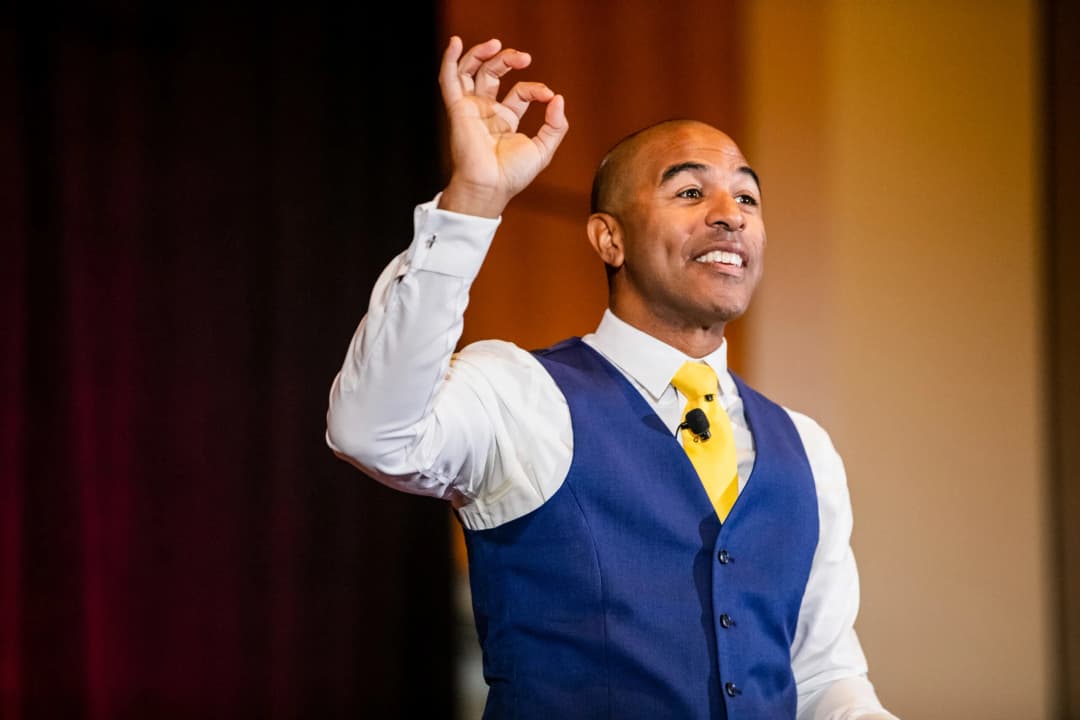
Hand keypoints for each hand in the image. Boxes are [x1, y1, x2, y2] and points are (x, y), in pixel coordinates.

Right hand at [437, 35, 568, 217]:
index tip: (548, 96)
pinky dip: (450, 60)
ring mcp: (471, 108)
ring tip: (496, 44)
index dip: (536, 88)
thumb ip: (555, 126)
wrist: (490, 187)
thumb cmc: (512, 176)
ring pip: (470, 71)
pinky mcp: (457, 109)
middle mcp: (487, 111)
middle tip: (524, 57)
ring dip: (481, 54)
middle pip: (493, 73)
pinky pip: (449, 80)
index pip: (521, 91)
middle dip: (507, 60)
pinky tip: (456, 43)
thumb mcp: (543, 149)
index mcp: (505, 119)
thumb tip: (558, 99)